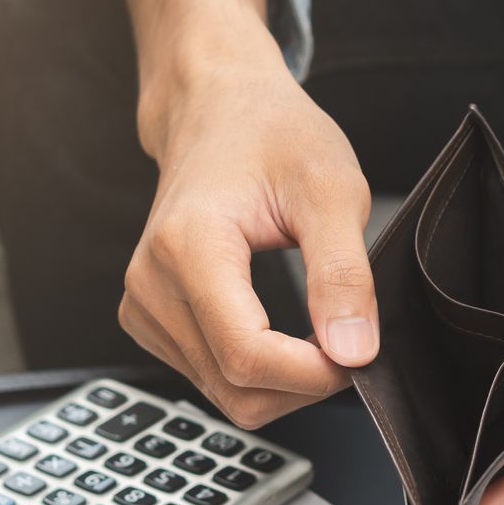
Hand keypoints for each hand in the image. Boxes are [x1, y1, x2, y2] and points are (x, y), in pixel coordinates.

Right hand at [120, 65, 379, 426]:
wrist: (219, 110)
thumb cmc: (273, 135)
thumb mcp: (332, 191)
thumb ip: (344, 275)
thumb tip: (354, 353)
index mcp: (187, 247)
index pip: (247, 356)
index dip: (314, 374)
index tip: (360, 353)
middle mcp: (150, 283)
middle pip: (236, 388)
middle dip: (304, 383)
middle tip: (349, 337)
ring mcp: (143, 305)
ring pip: (225, 394)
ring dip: (284, 381)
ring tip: (318, 325)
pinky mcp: (149, 320)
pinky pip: (212, 378)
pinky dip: (259, 372)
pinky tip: (283, 330)